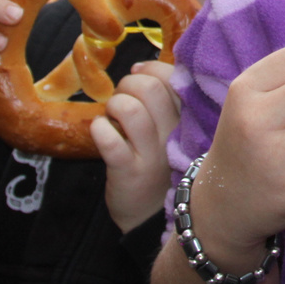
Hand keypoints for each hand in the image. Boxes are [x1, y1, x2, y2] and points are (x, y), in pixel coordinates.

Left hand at [94, 59, 183, 231]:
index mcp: (186, 118)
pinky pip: (109, 141)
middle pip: (150, 88)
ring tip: (111, 117)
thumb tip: (141, 66)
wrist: (152, 217)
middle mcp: (173, 133)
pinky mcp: (129, 171)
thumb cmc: (159, 165)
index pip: (171, 77)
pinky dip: (99, 130)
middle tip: (121, 100)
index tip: (137, 75)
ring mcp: (151, 153)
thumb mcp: (174, 131)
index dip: (149, 69)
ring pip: (130, 110)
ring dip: (113, 106)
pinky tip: (99, 133)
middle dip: (127, 85)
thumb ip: (166, 101)